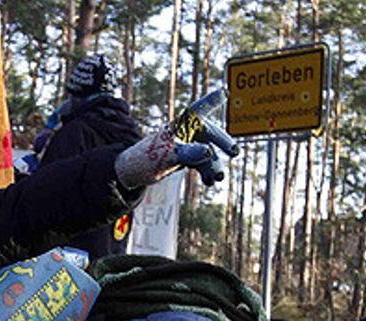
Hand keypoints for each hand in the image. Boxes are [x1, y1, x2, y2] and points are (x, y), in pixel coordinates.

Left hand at [114, 89, 238, 188]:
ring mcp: (186, 144)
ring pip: (208, 151)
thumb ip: (188, 153)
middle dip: (222, 143)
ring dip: (215, 164)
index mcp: (179, 125)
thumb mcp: (166, 157)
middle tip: (234, 152)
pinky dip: (206, 171)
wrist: (131, 174)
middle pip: (210, 132)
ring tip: (217, 178)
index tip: (225, 92)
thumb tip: (208, 152)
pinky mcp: (184, 157)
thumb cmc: (144, 159)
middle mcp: (184, 132)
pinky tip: (209, 183)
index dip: (212, 101)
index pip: (198, 110)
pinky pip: (201, 162)